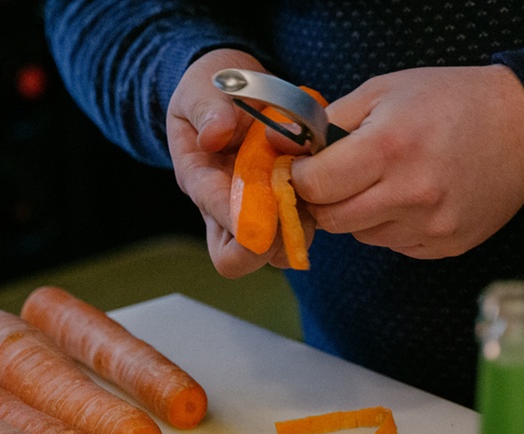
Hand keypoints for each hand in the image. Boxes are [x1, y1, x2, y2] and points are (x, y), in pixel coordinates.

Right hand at [166, 49, 301, 276]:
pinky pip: (298, 228)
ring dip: (295, 232)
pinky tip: (323, 184)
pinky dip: (313, 216)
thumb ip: (206, 110)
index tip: (270, 212)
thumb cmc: (212, 89)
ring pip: (274, 253)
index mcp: (201, 181)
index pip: (218, 220)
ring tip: (312, 195)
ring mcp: (255, 209)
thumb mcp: (201, 89)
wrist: (232, 86)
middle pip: (239, 257)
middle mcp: (225, 206)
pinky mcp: (281, 203)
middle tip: (293, 210)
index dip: (245, 223)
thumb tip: (214, 136)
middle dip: (268, 246)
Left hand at [290, 65, 523, 258]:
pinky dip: (390, 227)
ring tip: (385, 183)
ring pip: (361, 236)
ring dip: (359, 214)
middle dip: (323, 201)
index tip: (306, 169)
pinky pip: (393, 246)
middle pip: (331, 221)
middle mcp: (410, 194)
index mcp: (389, 148)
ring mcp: (431, 226)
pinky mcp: (446, 246)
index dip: (302, 178)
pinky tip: (411, 199)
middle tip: (335, 181)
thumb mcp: (384, 92)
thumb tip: (292, 151)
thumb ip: (332, 122)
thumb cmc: (450, 102)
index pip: (315, 186)